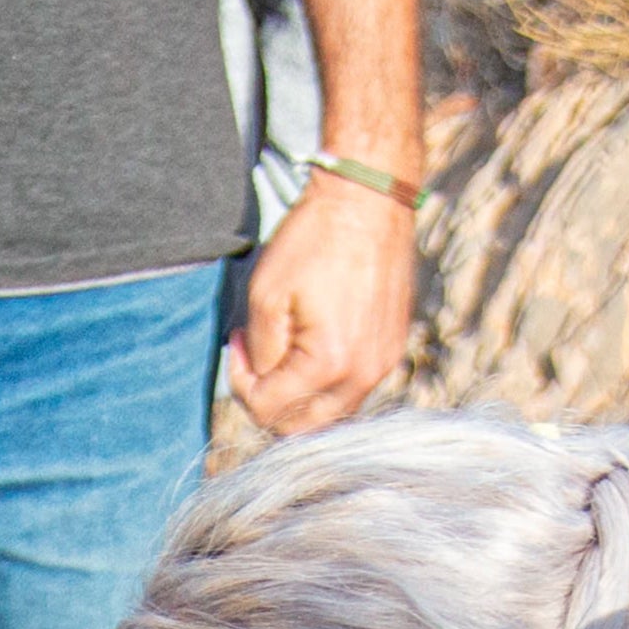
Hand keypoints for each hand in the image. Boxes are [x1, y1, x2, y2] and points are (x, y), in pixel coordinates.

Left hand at [227, 176, 415, 434]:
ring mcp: (383, 365)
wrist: (370, 200)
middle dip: (268, 400)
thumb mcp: (267, 294)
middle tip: (253, 359)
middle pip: (302, 427)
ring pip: (329, 414)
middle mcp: (362, 375)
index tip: (237, 343)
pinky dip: (324, 383)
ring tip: (282, 350)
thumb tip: (259, 377)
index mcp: (328, 364)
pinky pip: (352, 390)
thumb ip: (260, 352)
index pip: (269, 411)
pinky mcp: (391, 351)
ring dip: (298, 395)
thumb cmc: (315, 238)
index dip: (241, 384)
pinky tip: (310, 346)